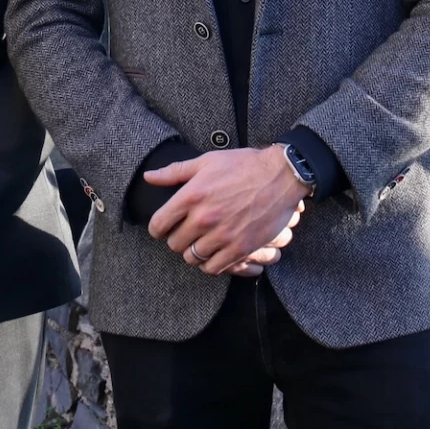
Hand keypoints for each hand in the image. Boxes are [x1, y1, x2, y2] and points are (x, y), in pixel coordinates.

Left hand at [146, 146, 308, 274]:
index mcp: (192, 195)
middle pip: (174, 244)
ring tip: (200, 244)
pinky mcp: (241, 248)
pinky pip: (214, 268)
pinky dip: (210, 264)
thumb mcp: (206, 162)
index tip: (162, 229)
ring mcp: (223, 235)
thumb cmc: (243, 165)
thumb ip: (175, 172)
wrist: (280, 175)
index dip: (157, 229)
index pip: (159, 224)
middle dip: (176, 239)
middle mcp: (204, 217)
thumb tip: (149, 177)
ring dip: (193, 252)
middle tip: (184, 234)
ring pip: (192, 258)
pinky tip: (214, 253)